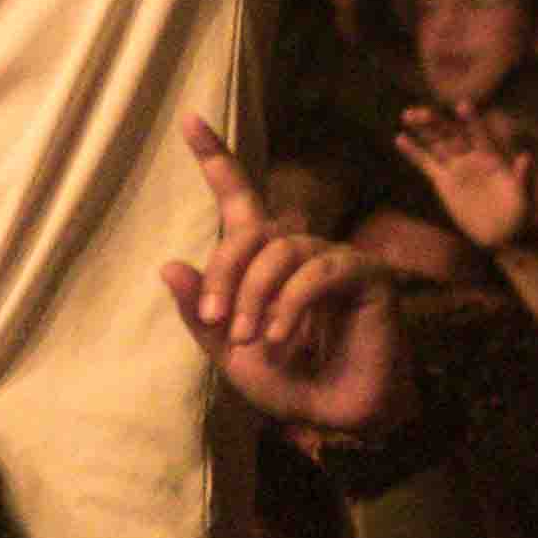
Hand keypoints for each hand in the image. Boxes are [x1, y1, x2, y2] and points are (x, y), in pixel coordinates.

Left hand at [162, 120, 408, 441]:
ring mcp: (336, 258)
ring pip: (281, 252)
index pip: (239, 198)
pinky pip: (318, 273)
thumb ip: (200, 312)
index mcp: (264, 259)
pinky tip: (280, 338)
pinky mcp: (368, 276)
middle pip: (251, 233)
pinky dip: (291, 305)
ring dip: (255, 296)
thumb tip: (168, 264)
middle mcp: (300, 249)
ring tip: (249, 337)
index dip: (215, 158)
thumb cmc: (287, 380)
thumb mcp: (229, 351)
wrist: (336, 418)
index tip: (189, 119)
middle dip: (224, 272)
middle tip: (214, 318)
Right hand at [391, 107, 537, 256]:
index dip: (472, 120)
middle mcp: (473, 158)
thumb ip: (524, 178)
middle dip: (436, 123)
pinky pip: (426, 164)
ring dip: (423, 130)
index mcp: (492, 158)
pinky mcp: (444, 182)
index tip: (462, 105)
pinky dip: (413, 152)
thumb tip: (526, 157)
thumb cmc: (521, 216)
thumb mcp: (525, 198)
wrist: (505, 233)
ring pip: (437, 144)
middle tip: (420, 112)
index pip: (480, 134)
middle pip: (452, 135)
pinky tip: (400, 138)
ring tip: (407, 115)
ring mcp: (458, 168)